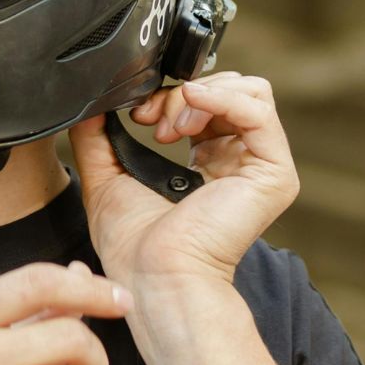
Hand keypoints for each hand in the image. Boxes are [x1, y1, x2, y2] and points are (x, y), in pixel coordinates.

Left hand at [68, 71, 299, 288]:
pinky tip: (192, 105)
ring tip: (172, 129)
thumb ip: (96, 138)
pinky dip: (221, 97)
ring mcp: (261, 166)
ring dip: (200, 97)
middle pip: (229, 89)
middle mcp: (240, 160)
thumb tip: (90, 106)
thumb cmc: (134, 246)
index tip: (139, 115)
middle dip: (182, 95)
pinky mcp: (274, 173)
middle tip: (153, 123)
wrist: (154, 275)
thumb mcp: (106, 177)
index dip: (171, 96)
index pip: (208, 100)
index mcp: (211, 161)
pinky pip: (259, 109)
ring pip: (249, 92)